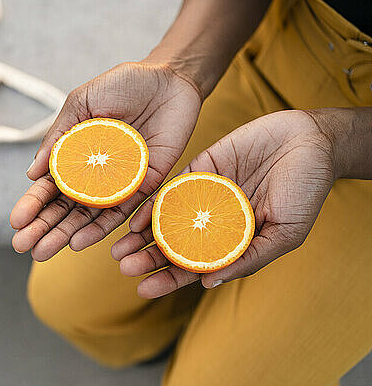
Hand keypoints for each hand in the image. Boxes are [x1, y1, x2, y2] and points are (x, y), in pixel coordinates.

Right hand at [10, 61, 201, 260]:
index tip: (16, 221)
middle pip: (66, 208)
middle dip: (43, 227)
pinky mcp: (147, 185)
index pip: (50, 186)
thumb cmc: (124, 84)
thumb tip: (31, 173)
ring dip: (66, 234)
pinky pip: (126, 211)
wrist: (170, 78)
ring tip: (44, 251)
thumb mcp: (82, 103)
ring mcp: (121, 183)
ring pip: (90, 216)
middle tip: (22, 246)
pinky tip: (81, 242)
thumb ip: (59, 137)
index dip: (32, 204)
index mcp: (77, 155)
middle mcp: (97, 174)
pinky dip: (104, 228)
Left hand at [112, 110, 336, 297]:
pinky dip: (151, 205)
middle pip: (172, 245)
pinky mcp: (197, 171)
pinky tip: (134, 219)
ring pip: (165, 220)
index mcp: (233, 241)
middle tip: (124, 268)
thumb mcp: (286, 232)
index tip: (144, 290)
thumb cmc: (306, 189)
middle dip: (148, 259)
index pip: (194, 266)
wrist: (311, 139)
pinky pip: (169, 190)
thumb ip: (249, 256)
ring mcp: (203, 196)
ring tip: (118, 250)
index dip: (169, 279)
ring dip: (141, 236)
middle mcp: (213, 222)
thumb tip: (207, 282)